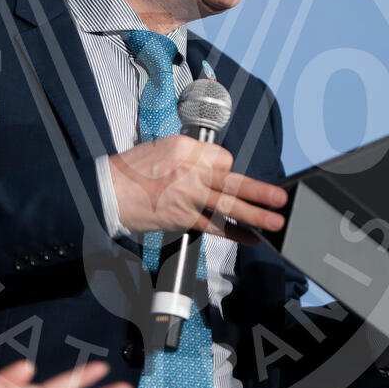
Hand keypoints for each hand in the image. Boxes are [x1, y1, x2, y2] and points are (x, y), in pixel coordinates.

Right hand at [109, 135, 286, 236]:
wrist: (107, 191)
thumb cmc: (130, 172)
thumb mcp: (161, 150)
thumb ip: (188, 157)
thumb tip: (209, 167)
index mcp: (186, 149)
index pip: (222, 158)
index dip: (227, 169)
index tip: (226, 177)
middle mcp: (191, 169)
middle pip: (232, 179)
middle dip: (259, 191)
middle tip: (280, 197)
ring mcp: (188, 194)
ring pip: (229, 204)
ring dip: (255, 214)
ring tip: (275, 220)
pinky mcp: (182, 216)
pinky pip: (214, 226)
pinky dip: (233, 233)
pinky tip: (248, 239)